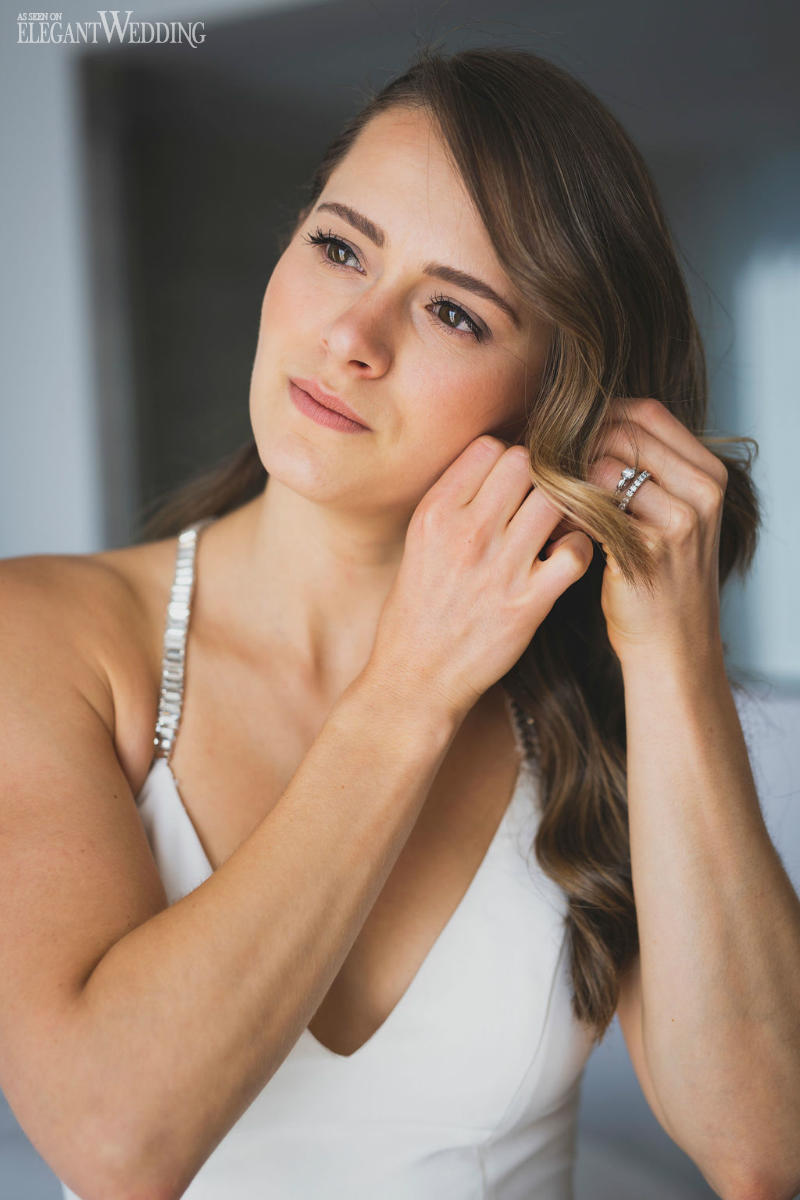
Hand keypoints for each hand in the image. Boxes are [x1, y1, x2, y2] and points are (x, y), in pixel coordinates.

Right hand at [368, 435, 593, 719]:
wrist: (416, 677)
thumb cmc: (417, 609)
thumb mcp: (418, 542)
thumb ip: (455, 502)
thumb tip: (499, 464)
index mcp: (435, 513)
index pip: (490, 447)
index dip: (507, 461)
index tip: (510, 485)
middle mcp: (467, 533)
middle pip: (526, 463)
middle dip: (536, 479)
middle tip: (535, 505)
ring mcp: (500, 568)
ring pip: (556, 499)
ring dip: (562, 510)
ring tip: (552, 530)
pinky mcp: (528, 603)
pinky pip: (577, 551)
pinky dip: (578, 549)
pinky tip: (561, 561)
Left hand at [558, 397, 728, 663]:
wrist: (673, 645)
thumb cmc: (658, 575)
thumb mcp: (668, 513)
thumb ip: (641, 468)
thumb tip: (579, 423)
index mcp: (707, 473)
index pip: (646, 412)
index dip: (600, 416)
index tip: (567, 433)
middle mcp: (701, 492)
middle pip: (623, 433)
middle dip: (577, 445)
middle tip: (547, 464)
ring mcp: (678, 521)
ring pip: (604, 465)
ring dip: (569, 477)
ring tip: (553, 498)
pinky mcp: (647, 551)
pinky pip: (593, 508)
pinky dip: (568, 511)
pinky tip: (557, 527)